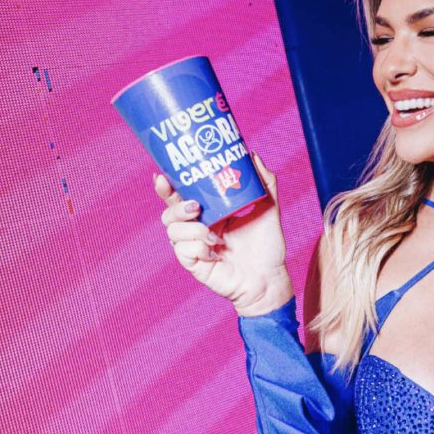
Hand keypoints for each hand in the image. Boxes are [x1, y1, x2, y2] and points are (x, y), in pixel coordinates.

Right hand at [155, 151, 293, 315]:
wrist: (271, 278)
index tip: (162, 176)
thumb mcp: (269, 209)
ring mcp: (194, 247)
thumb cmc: (268, 246)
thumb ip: (264, 183)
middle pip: (168, 213)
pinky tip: (215, 252)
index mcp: (209, 214)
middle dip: (174, 205)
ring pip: (172, 231)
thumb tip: (253, 156)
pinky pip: (183, 252)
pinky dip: (197, 248)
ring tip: (213, 234)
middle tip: (196, 206)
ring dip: (191, 229)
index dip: (167, 187)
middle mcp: (197, 229)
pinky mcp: (195, 265)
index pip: (181, 197)